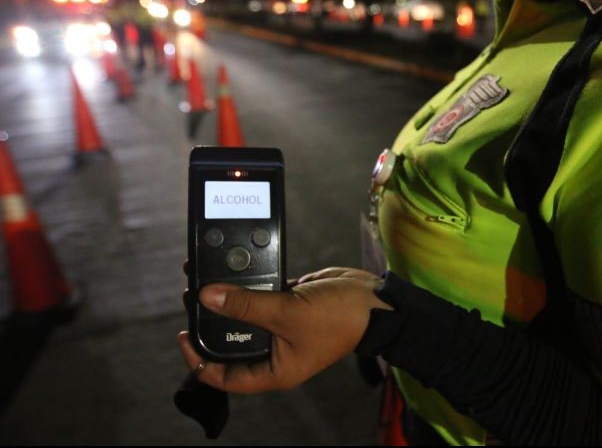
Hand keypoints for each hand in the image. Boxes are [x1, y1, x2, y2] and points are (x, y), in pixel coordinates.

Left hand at [177, 267, 390, 393]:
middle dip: (210, 322)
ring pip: (244, 315)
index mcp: (274, 369)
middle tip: (191, 298)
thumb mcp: (288, 313)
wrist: (375, 301)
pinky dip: (247, 284)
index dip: (199, 360)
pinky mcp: (288, 304)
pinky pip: (260, 295)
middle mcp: (274, 351)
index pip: (226, 376)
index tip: (183, 335)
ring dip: (227, 298)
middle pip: (231, 342)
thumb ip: (247, 305)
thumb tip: (207, 296)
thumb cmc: (338, 319)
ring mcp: (281, 327)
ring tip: (204, 278)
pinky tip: (233, 267)